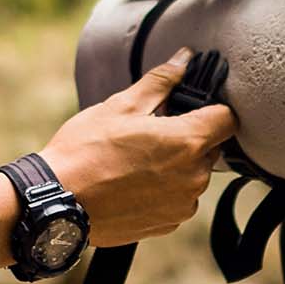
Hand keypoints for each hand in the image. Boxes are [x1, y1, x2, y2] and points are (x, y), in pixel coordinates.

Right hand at [40, 49, 238, 246]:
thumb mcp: (122, 106)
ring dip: (177, 164)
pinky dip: (165, 189)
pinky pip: (179, 198)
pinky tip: (134, 182)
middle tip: (152, 131)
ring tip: (137, 159)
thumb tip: (185, 59)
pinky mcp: (168, 224)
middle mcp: (194, 177)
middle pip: (211, 147)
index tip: (194, 107)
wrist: (56, 203)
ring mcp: (182, 205)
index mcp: (187, 142)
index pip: (228, 119)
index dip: (213, 108)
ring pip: (194, 174)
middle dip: (190, 136)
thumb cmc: (85, 151)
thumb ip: (162, 81)